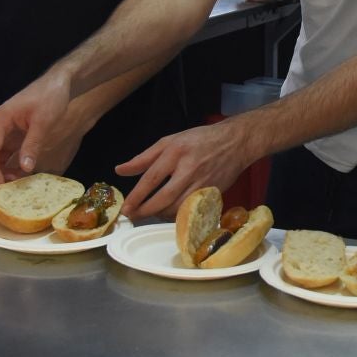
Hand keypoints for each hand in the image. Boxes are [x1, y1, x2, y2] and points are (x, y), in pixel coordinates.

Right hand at [0, 70, 78, 188]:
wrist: (59, 82)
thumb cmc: (50, 97)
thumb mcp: (43, 122)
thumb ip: (32, 145)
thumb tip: (25, 168)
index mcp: (0, 120)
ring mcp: (4, 129)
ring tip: (9, 188)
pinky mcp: (12, 133)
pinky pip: (3, 153)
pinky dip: (6, 166)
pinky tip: (16, 177)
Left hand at [115, 122, 251, 219]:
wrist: (235, 142)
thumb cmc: (200, 140)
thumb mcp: (170, 141)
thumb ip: (144, 157)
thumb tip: (120, 170)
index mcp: (176, 152)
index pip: (152, 178)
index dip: (137, 196)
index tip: (125, 208)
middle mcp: (189, 169)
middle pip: (164, 198)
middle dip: (145, 211)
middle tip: (132, 216)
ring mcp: (202, 183)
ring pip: (177, 207)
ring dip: (159, 214)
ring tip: (148, 213)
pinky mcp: (212, 193)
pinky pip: (190, 210)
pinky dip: (176, 214)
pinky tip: (167, 212)